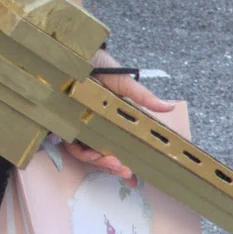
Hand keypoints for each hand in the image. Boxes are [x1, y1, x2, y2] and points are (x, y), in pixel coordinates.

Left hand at [66, 48, 176, 182]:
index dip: (123, 166)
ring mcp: (78, 127)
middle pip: (103, 155)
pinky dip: (84, 151)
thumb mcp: (124, 83)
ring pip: (88, 154)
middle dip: (114, 167)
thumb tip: (169, 107)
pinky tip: (95, 153)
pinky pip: (72, 145)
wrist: (76, 54)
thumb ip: (143, 98)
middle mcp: (93, 127)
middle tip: (126, 171)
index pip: (118, 147)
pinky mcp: (63, 124)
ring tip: (113, 162)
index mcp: (109, 121)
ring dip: (101, 162)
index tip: (134, 180)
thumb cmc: (100, 67)